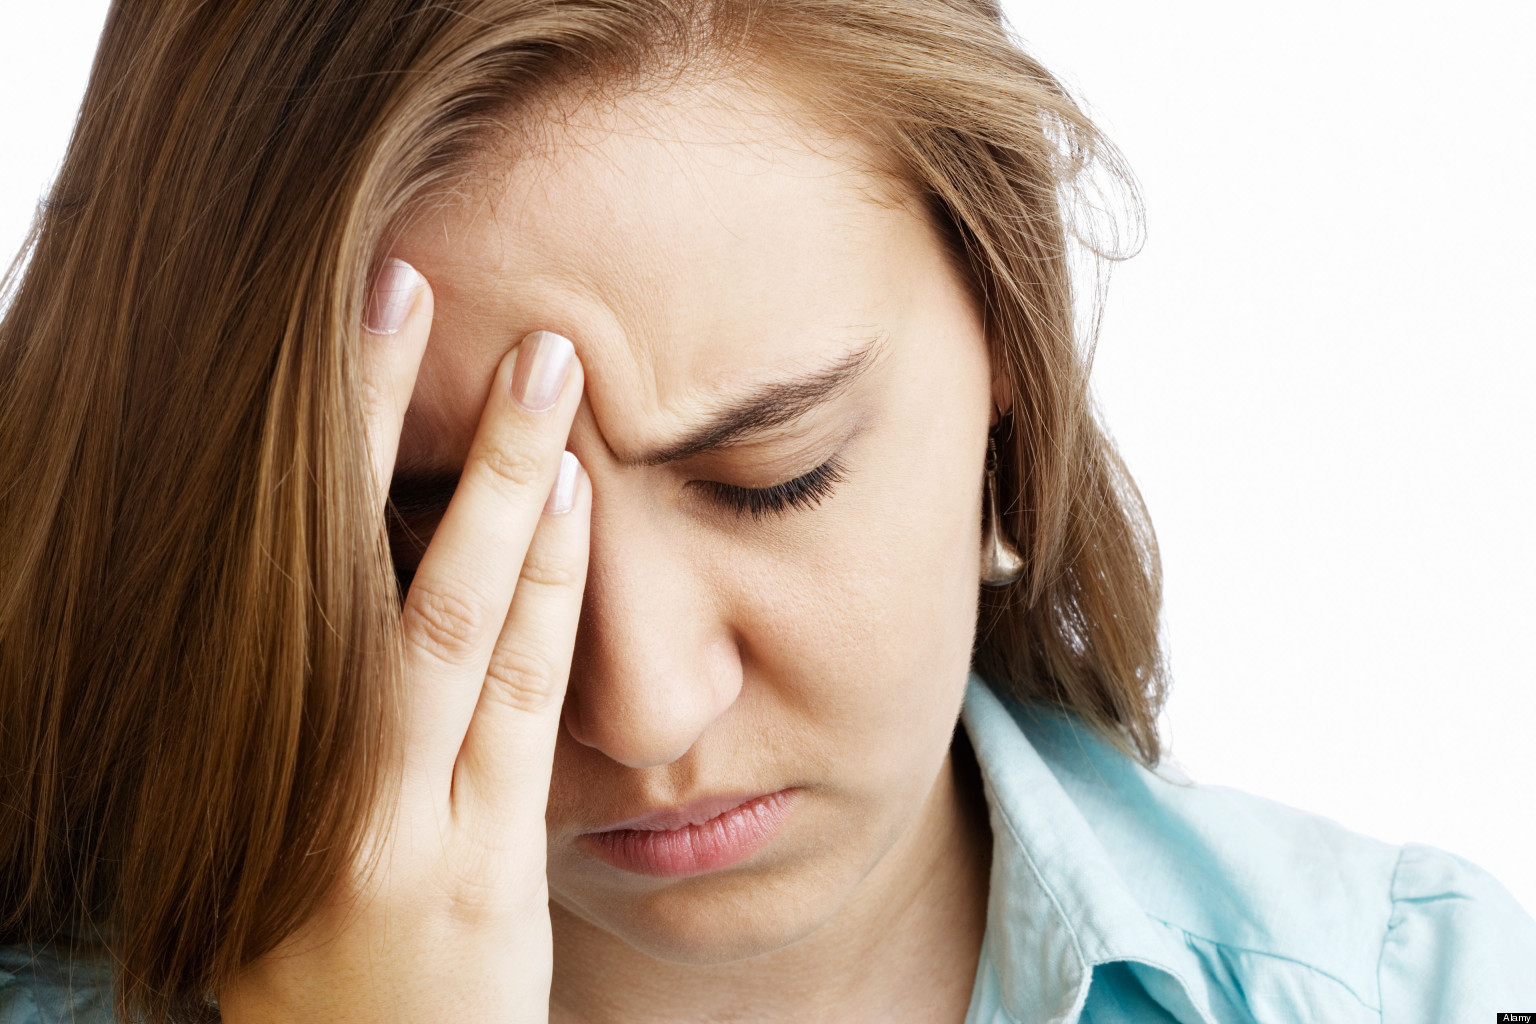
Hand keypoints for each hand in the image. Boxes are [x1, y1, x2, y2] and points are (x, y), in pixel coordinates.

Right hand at [218, 258, 588, 1022]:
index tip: (359, 314)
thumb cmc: (313, 941)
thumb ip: (312, 692)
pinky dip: (544, 598)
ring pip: (446, 624)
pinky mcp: (476, 869)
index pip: (280, 558)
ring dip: (498, 490)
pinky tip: (574, 506)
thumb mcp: (280, 816)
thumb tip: (353, 541)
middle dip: (378, 420)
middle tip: (412, 288)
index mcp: (242, 747)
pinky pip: (515, 709)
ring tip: (540, 374)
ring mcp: (395, 825)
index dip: (323, 430)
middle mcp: (304, 778)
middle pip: (343, 564)